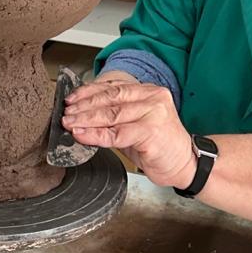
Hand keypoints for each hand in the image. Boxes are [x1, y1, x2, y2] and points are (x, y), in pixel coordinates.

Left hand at [61, 79, 195, 188]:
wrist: (185, 164)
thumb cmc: (159, 145)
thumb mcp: (134, 125)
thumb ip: (114, 117)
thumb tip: (81, 115)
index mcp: (149, 91)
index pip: (113, 87)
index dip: (88, 92)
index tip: (71, 99)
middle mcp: (153, 98)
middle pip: (110, 98)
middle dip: (83, 106)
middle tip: (66, 113)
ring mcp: (153, 113)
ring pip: (111, 114)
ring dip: (85, 119)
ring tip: (69, 123)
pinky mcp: (151, 132)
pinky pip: (116, 133)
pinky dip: (95, 134)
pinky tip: (81, 135)